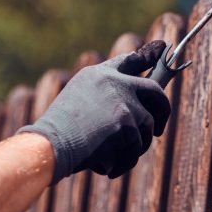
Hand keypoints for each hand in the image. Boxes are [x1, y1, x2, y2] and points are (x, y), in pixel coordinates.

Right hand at [18, 41, 170, 183]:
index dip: (149, 55)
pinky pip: (136, 148)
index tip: (163, 47)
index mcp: (100, 75)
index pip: (130, 60)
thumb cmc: (60, 130)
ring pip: (148, 126)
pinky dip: (124, 162)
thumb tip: (136, 102)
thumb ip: (106, 93)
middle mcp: (115, 82)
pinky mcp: (126, 124)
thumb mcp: (79, 100)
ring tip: (114, 155)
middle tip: (158, 130)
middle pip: (155, 91)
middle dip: (163, 112)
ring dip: (136, 146)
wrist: (48, 146)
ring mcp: (122, 102)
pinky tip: (107, 165)